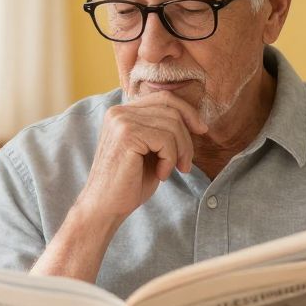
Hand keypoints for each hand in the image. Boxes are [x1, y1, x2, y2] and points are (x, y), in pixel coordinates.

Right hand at [73, 93, 208, 224]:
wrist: (104, 208)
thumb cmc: (129, 183)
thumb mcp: (149, 150)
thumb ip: (162, 130)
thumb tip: (195, 119)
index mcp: (122, 112)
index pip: (164, 98)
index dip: (188, 112)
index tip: (201, 130)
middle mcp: (119, 112)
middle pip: (171, 109)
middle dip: (187, 138)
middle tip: (185, 164)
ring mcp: (121, 121)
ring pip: (172, 124)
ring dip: (181, 151)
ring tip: (172, 170)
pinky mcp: (127, 135)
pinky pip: (166, 139)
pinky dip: (170, 159)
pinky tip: (161, 174)